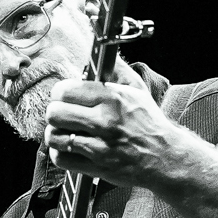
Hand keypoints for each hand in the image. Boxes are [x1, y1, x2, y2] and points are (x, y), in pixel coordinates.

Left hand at [43, 60, 191, 188]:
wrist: (165, 156)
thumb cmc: (149, 122)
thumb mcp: (137, 89)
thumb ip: (115, 69)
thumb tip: (101, 50)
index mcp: (113, 97)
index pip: (65, 90)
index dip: (61, 93)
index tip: (66, 97)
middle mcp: (105, 121)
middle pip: (54, 113)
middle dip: (56, 113)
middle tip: (64, 115)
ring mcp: (99, 146)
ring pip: (53, 137)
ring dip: (56, 134)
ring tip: (66, 132)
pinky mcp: (95, 167)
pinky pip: (60, 159)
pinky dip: (60, 154)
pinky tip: (70, 149)